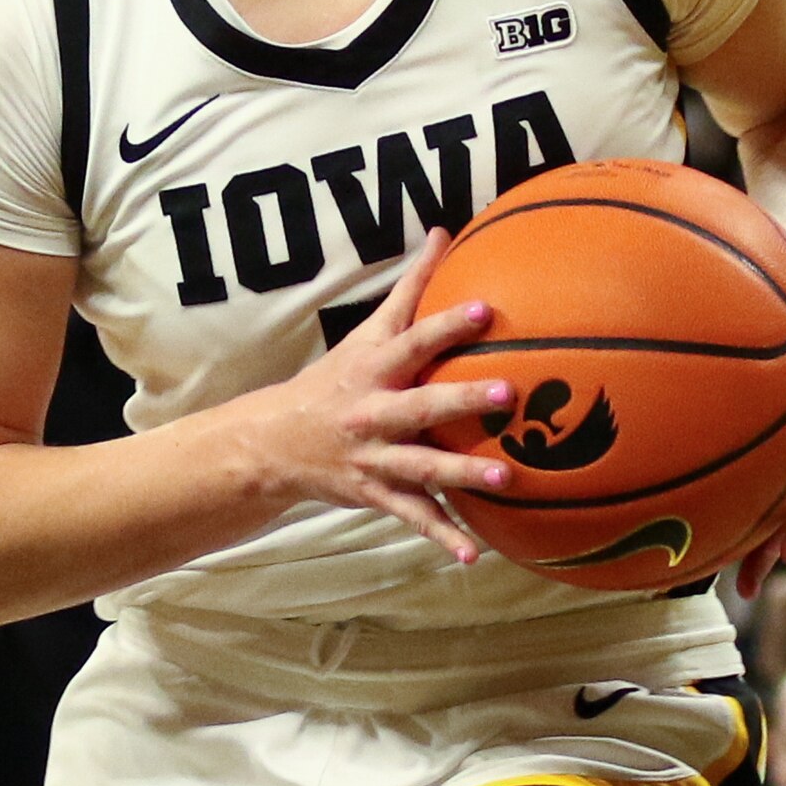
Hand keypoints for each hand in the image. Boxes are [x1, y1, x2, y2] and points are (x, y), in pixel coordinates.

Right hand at [230, 226, 515, 565]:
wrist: (275, 443)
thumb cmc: (335, 379)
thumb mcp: (366, 332)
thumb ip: (411, 287)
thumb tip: (448, 231)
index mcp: (374, 370)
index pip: (413, 341)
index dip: (446, 325)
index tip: (484, 310)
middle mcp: (373, 413)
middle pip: (422, 406)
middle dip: (463, 401)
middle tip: (510, 392)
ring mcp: (374, 458)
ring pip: (422, 468)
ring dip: (463, 475)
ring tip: (506, 479)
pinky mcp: (376, 494)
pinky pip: (414, 517)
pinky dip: (443, 537)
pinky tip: (474, 555)